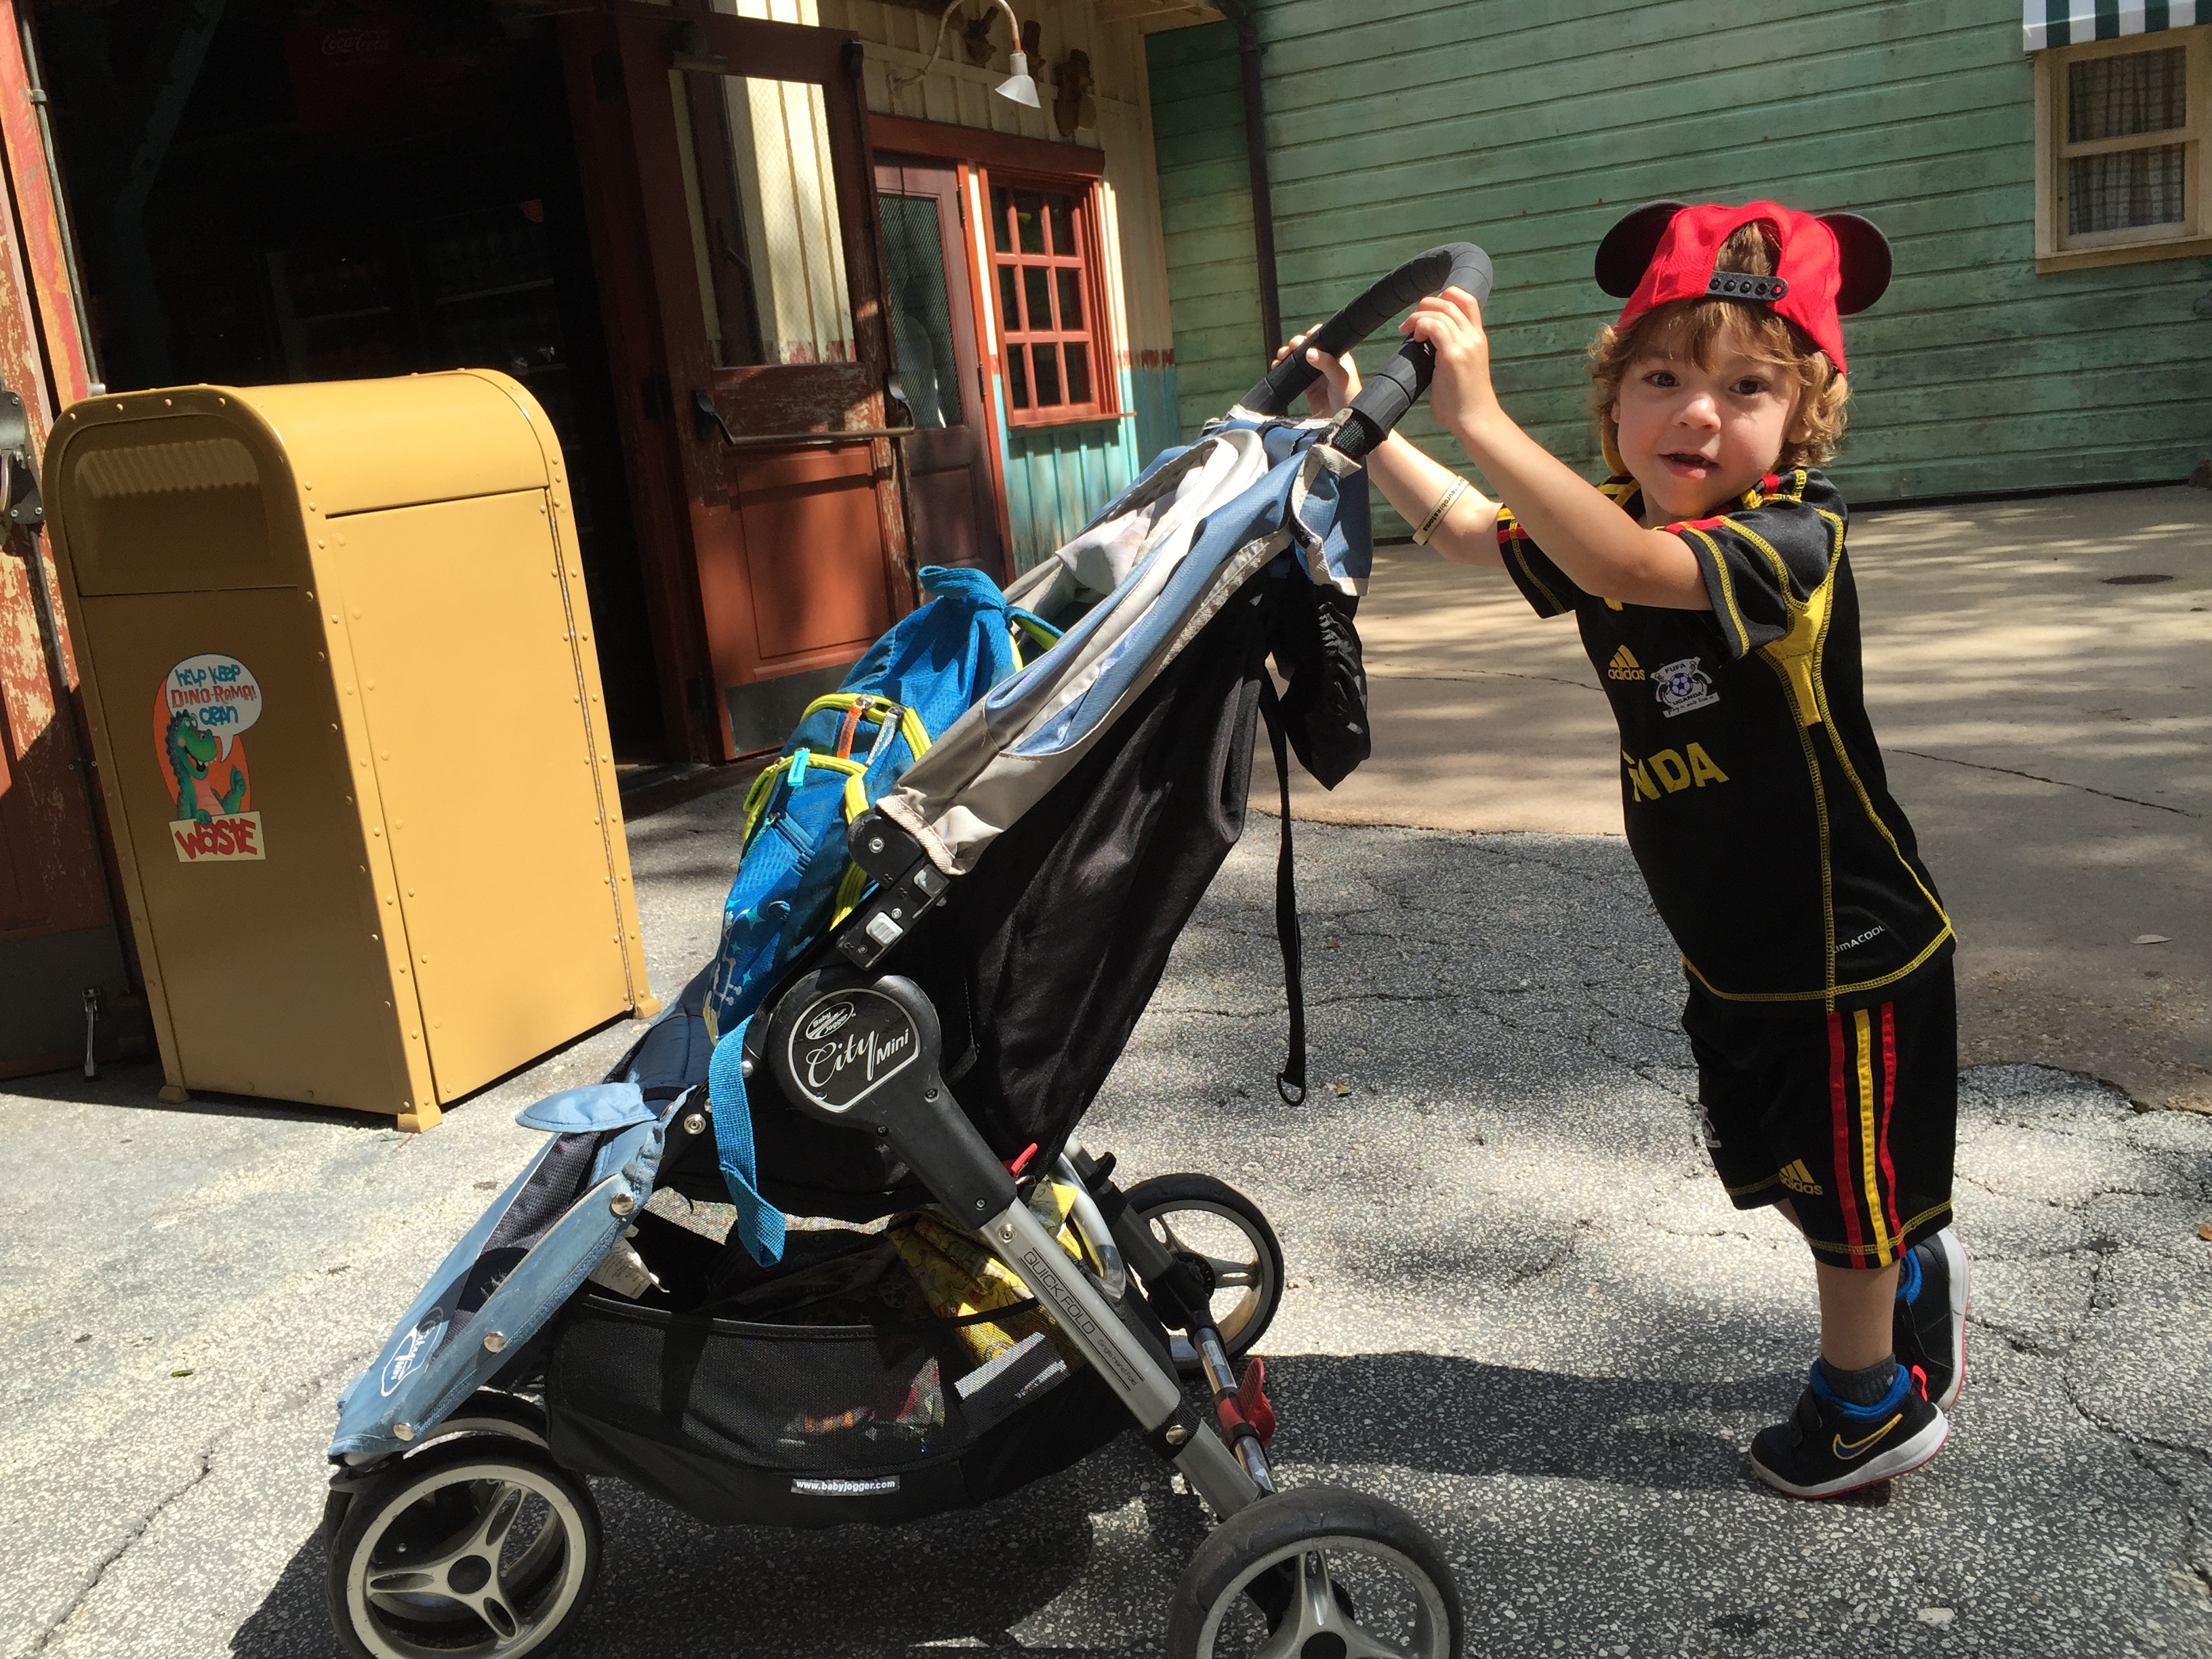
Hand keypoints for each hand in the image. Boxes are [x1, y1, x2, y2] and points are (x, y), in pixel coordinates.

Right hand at [1270, 328, 1360, 416]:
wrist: (1344, 422)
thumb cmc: (1350, 399)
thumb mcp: (1340, 378)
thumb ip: (1327, 364)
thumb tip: (1310, 352)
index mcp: (1337, 356)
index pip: (1324, 338)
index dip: (1312, 335)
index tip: (1305, 338)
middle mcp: (1326, 362)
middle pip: (1307, 346)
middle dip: (1296, 344)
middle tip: (1291, 348)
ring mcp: (1315, 374)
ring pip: (1298, 358)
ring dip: (1288, 354)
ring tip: (1281, 356)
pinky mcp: (1307, 386)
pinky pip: (1293, 373)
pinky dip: (1283, 368)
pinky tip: (1277, 367)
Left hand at [1400, 286, 1498, 439]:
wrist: (1474, 419)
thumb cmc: (1462, 402)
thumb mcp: (1459, 369)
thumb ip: (1446, 353)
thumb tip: (1425, 350)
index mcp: (1477, 338)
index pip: (1467, 300)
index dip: (1446, 295)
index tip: (1427, 310)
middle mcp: (1474, 336)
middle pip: (1450, 299)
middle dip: (1425, 304)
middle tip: (1410, 322)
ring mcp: (1465, 343)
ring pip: (1440, 310)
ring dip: (1418, 316)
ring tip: (1406, 331)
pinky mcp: (1453, 354)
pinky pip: (1433, 325)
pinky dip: (1420, 325)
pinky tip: (1414, 339)